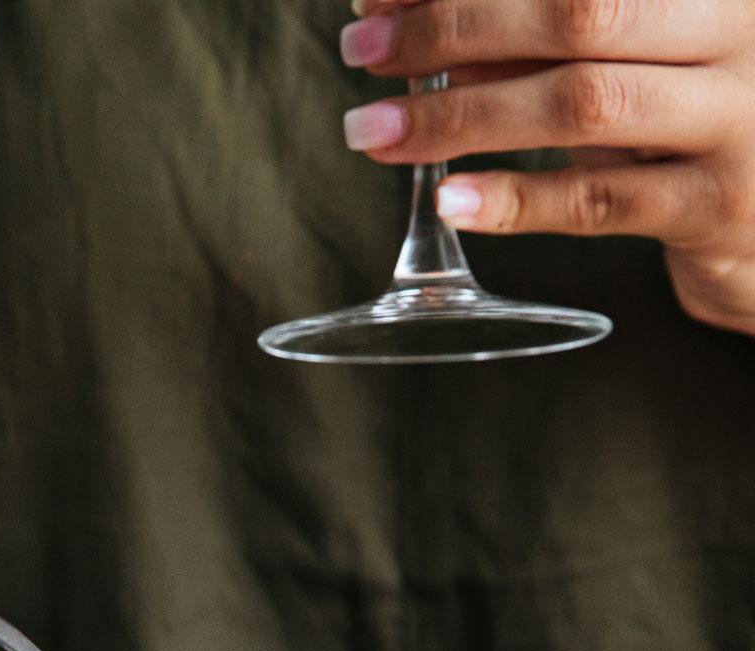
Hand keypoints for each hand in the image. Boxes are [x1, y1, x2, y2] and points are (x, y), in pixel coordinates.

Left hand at [340, 0, 754, 335]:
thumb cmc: (698, 121)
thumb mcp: (636, 59)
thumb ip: (549, 35)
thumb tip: (418, 16)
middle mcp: (735, 25)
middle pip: (577, 9)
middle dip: (453, 24)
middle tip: (361, 45)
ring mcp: (734, 115)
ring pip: (580, 103)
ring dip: (461, 116)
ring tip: (373, 133)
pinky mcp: (716, 205)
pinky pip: (601, 202)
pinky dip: (518, 199)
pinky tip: (450, 200)